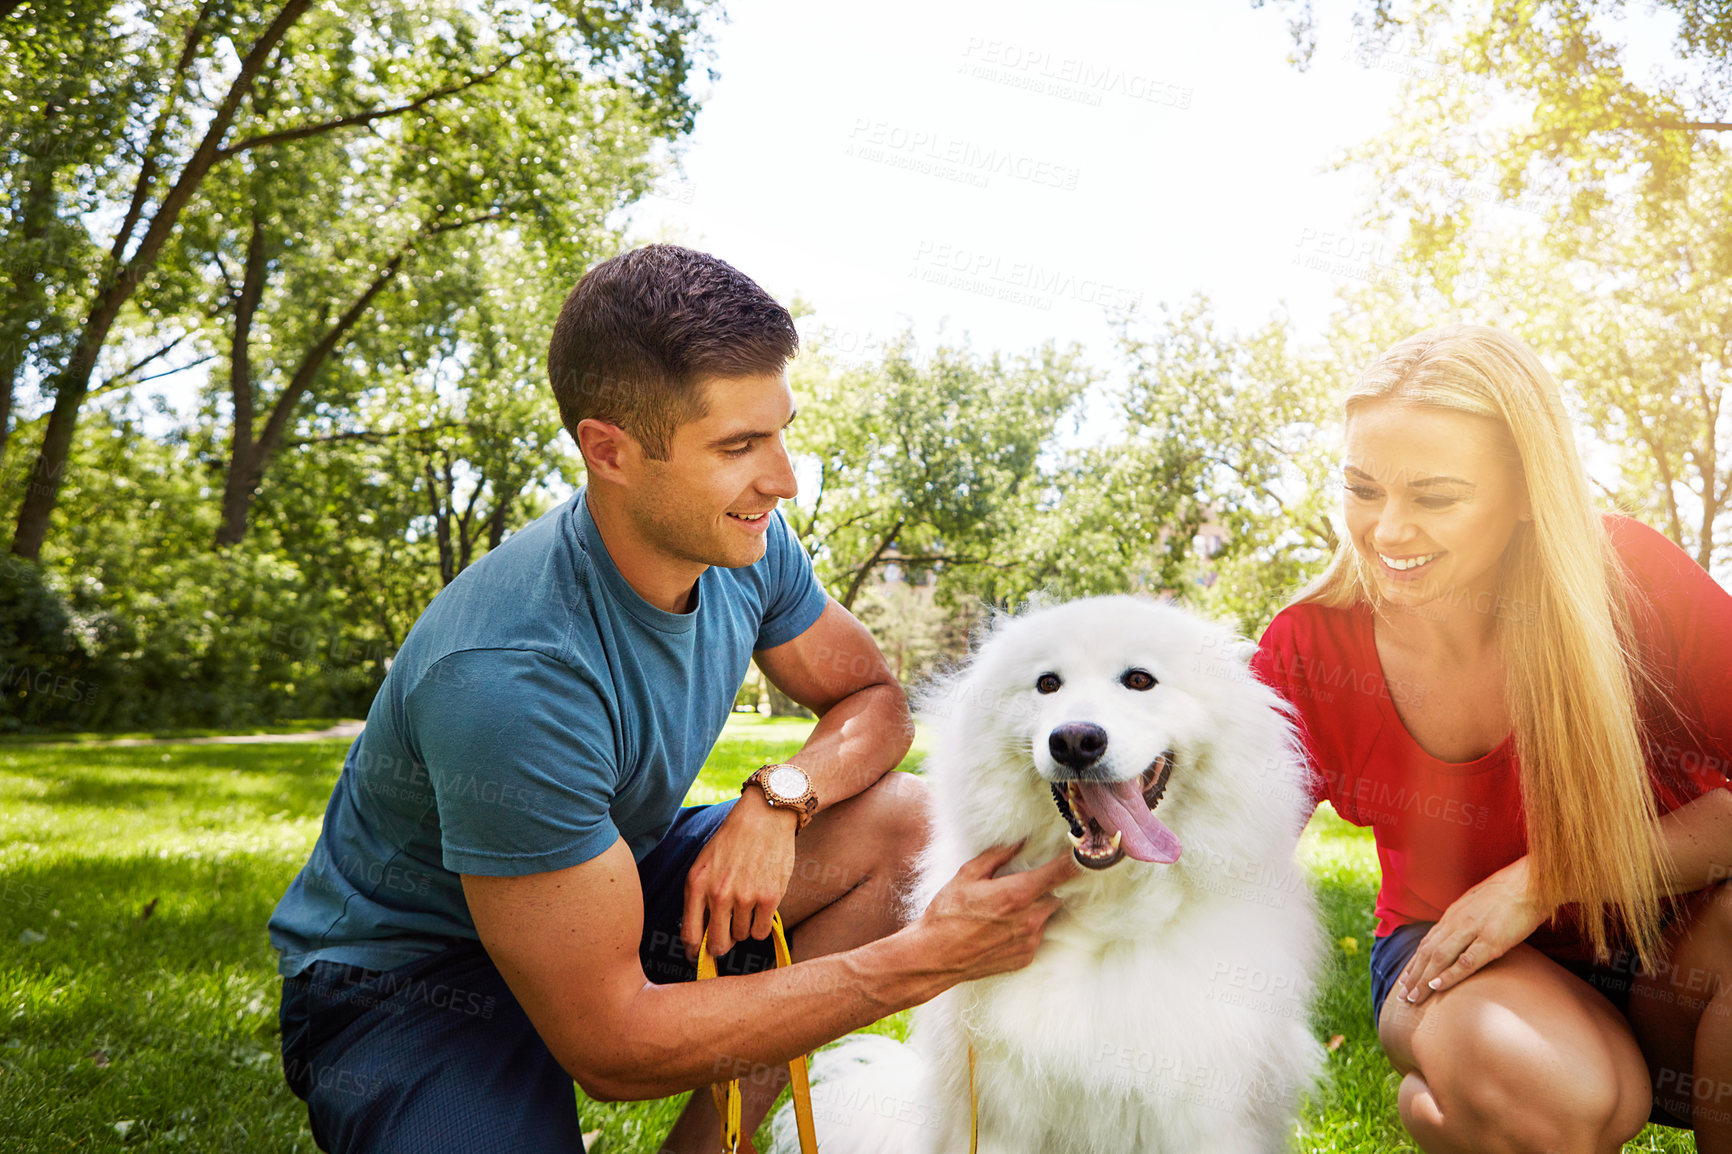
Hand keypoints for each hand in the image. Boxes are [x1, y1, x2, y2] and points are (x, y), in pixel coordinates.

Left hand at [681, 791, 798, 960]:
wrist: (764, 817)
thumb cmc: (732, 841)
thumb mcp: (704, 865)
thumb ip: (699, 898)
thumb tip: (700, 937)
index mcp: (696, 885)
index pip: (690, 935)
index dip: (694, 952)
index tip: (698, 956)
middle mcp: (718, 894)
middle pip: (718, 945)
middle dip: (721, 946)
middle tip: (727, 937)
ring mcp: (745, 897)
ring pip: (741, 936)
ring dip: (743, 928)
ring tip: (747, 904)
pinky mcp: (769, 897)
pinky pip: (761, 931)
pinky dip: (761, 925)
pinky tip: (761, 907)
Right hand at [910, 842, 1079, 982]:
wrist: (935, 956)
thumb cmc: (947, 913)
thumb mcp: (967, 875)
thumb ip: (997, 856)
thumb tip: (1020, 841)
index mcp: (1017, 894)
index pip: (1060, 873)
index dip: (1076, 861)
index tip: (1085, 851)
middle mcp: (1030, 919)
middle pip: (1057, 896)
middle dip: (1047, 888)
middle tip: (1025, 882)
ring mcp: (1030, 941)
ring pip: (1047, 916)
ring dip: (1036, 908)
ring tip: (1007, 908)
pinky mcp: (1026, 958)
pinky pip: (1037, 935)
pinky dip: (1027, 928)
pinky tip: (1003, 927)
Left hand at [1398, 856, 1550, 1004]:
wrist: (1531, 882)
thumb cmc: (1510, 892)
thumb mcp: (1479, 902)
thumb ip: (1466, 918)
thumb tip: (1459, 932)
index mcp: (1454, 914)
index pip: (1427, 942)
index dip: (1415, 962)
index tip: (1405, 979)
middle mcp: (1457, 922)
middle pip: (1427, 952)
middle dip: (1413, 975)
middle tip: (1402, 996)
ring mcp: (1472, 931)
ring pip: (1439, 958)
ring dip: (1423, 979)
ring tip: (1413, 997)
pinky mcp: (1492, 941)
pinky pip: (1465, 961)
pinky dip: (1449, 974)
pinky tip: (1437, 986)